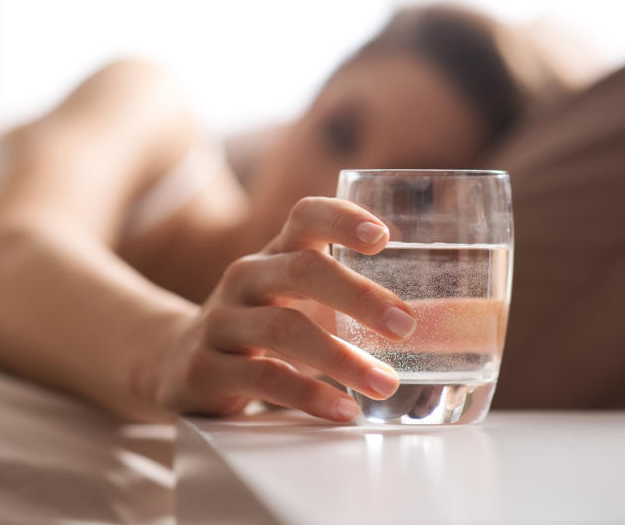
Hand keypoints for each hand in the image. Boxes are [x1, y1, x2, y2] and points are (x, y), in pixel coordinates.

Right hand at [152, 197, 416, 421]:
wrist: (175, 360)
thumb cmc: (260, 327)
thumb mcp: (294, 300)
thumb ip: (351, 300)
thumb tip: (449, 322)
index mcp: (274, 254)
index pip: (305, 216)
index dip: (342, 219)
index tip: (384, 238)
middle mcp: (246, 278)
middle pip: (300, 268)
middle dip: (358, 295)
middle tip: (405, 325)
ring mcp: (221, 321)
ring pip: (283, 328)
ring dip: (341, 357)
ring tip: (385, 382)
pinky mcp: (205, 368)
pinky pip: (262, 378)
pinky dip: (308, 394)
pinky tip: (342, 409)